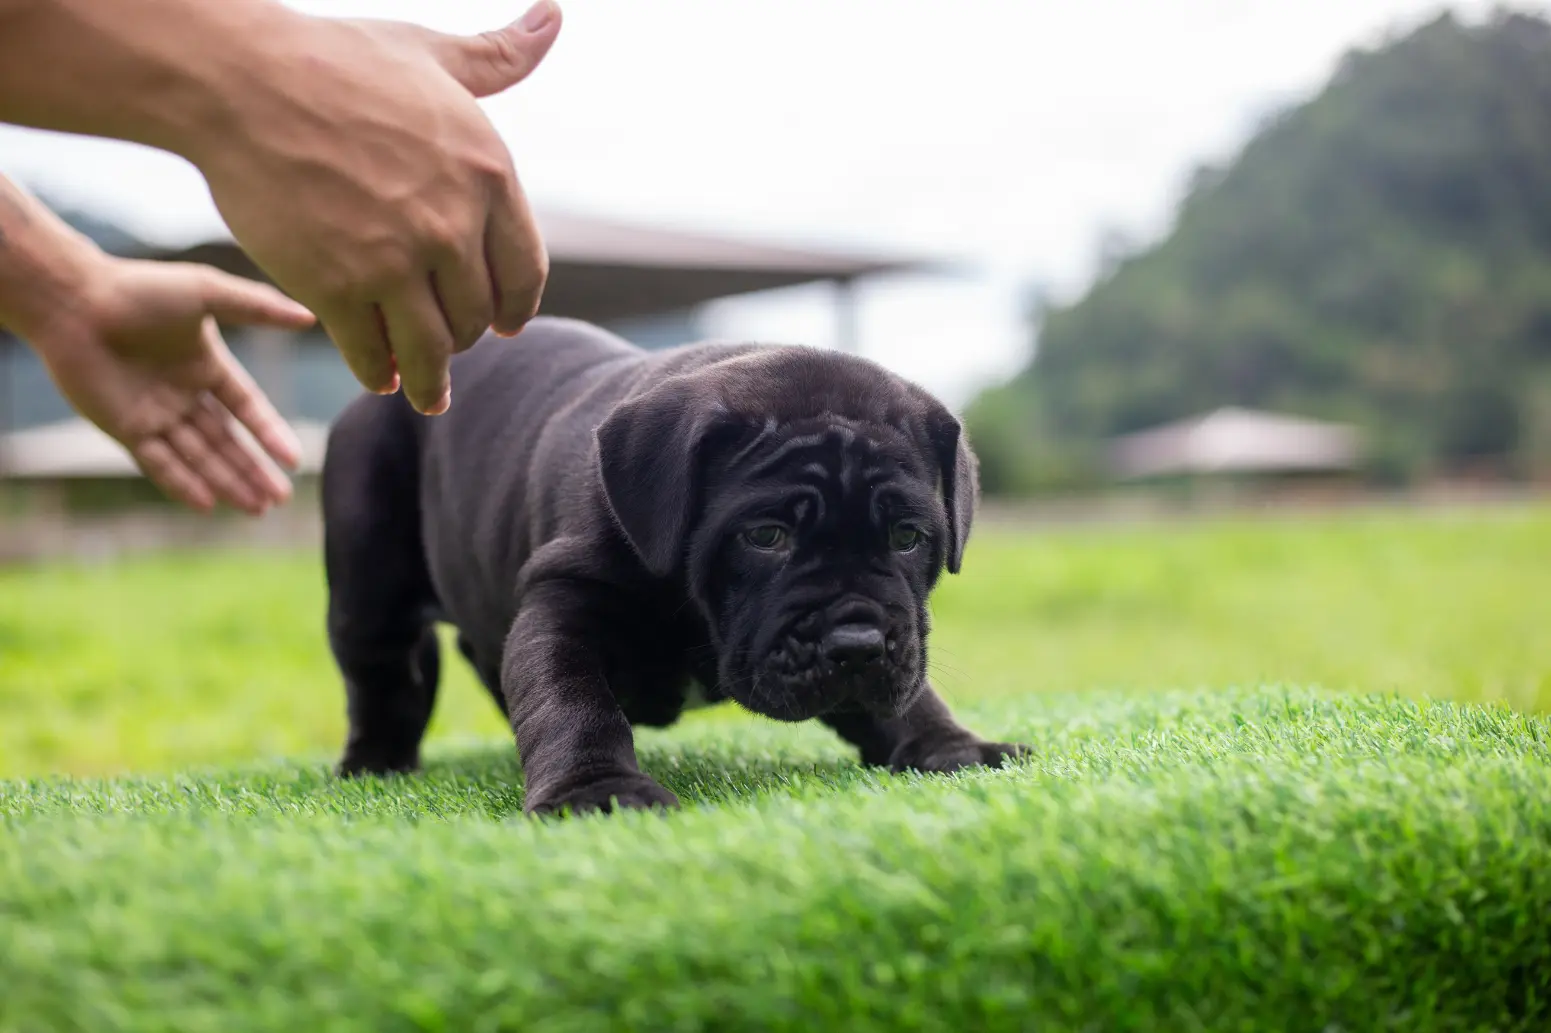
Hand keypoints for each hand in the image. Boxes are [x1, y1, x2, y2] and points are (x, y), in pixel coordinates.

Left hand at [31, 258, 314, 513]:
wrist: (73, 302)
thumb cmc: (138, 289)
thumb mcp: (206, 291)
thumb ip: (259, 306)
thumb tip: (310, 318)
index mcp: (206, 366)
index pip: (248, 408)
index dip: (271, 433)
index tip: (294, 460)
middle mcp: (183, 395)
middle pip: (227, 441)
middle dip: (254, 471)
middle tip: (281, 499)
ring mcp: (154, 414)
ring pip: (198, 457)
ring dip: (226, 484)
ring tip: (256, 510)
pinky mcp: (125, 428)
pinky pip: (159, 462)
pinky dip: (182, 483)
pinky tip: (207, 504)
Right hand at [187, 2, 562, 414]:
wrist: (240, 81)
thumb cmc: (335, 61)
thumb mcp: (431, 56)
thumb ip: (498, 56)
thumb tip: (552, 18)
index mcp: (489, 173)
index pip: (524, 271)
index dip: (515, 306)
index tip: (504, 324)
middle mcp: (452, 225)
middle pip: (477, 314)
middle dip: (463, 335)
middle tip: (447, 345)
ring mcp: (395, 261)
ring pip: (433, 347)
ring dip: (430, 377)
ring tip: (424, 391)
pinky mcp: (338, 289)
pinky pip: (374, 355)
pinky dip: (378, 373)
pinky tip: (378, 378)